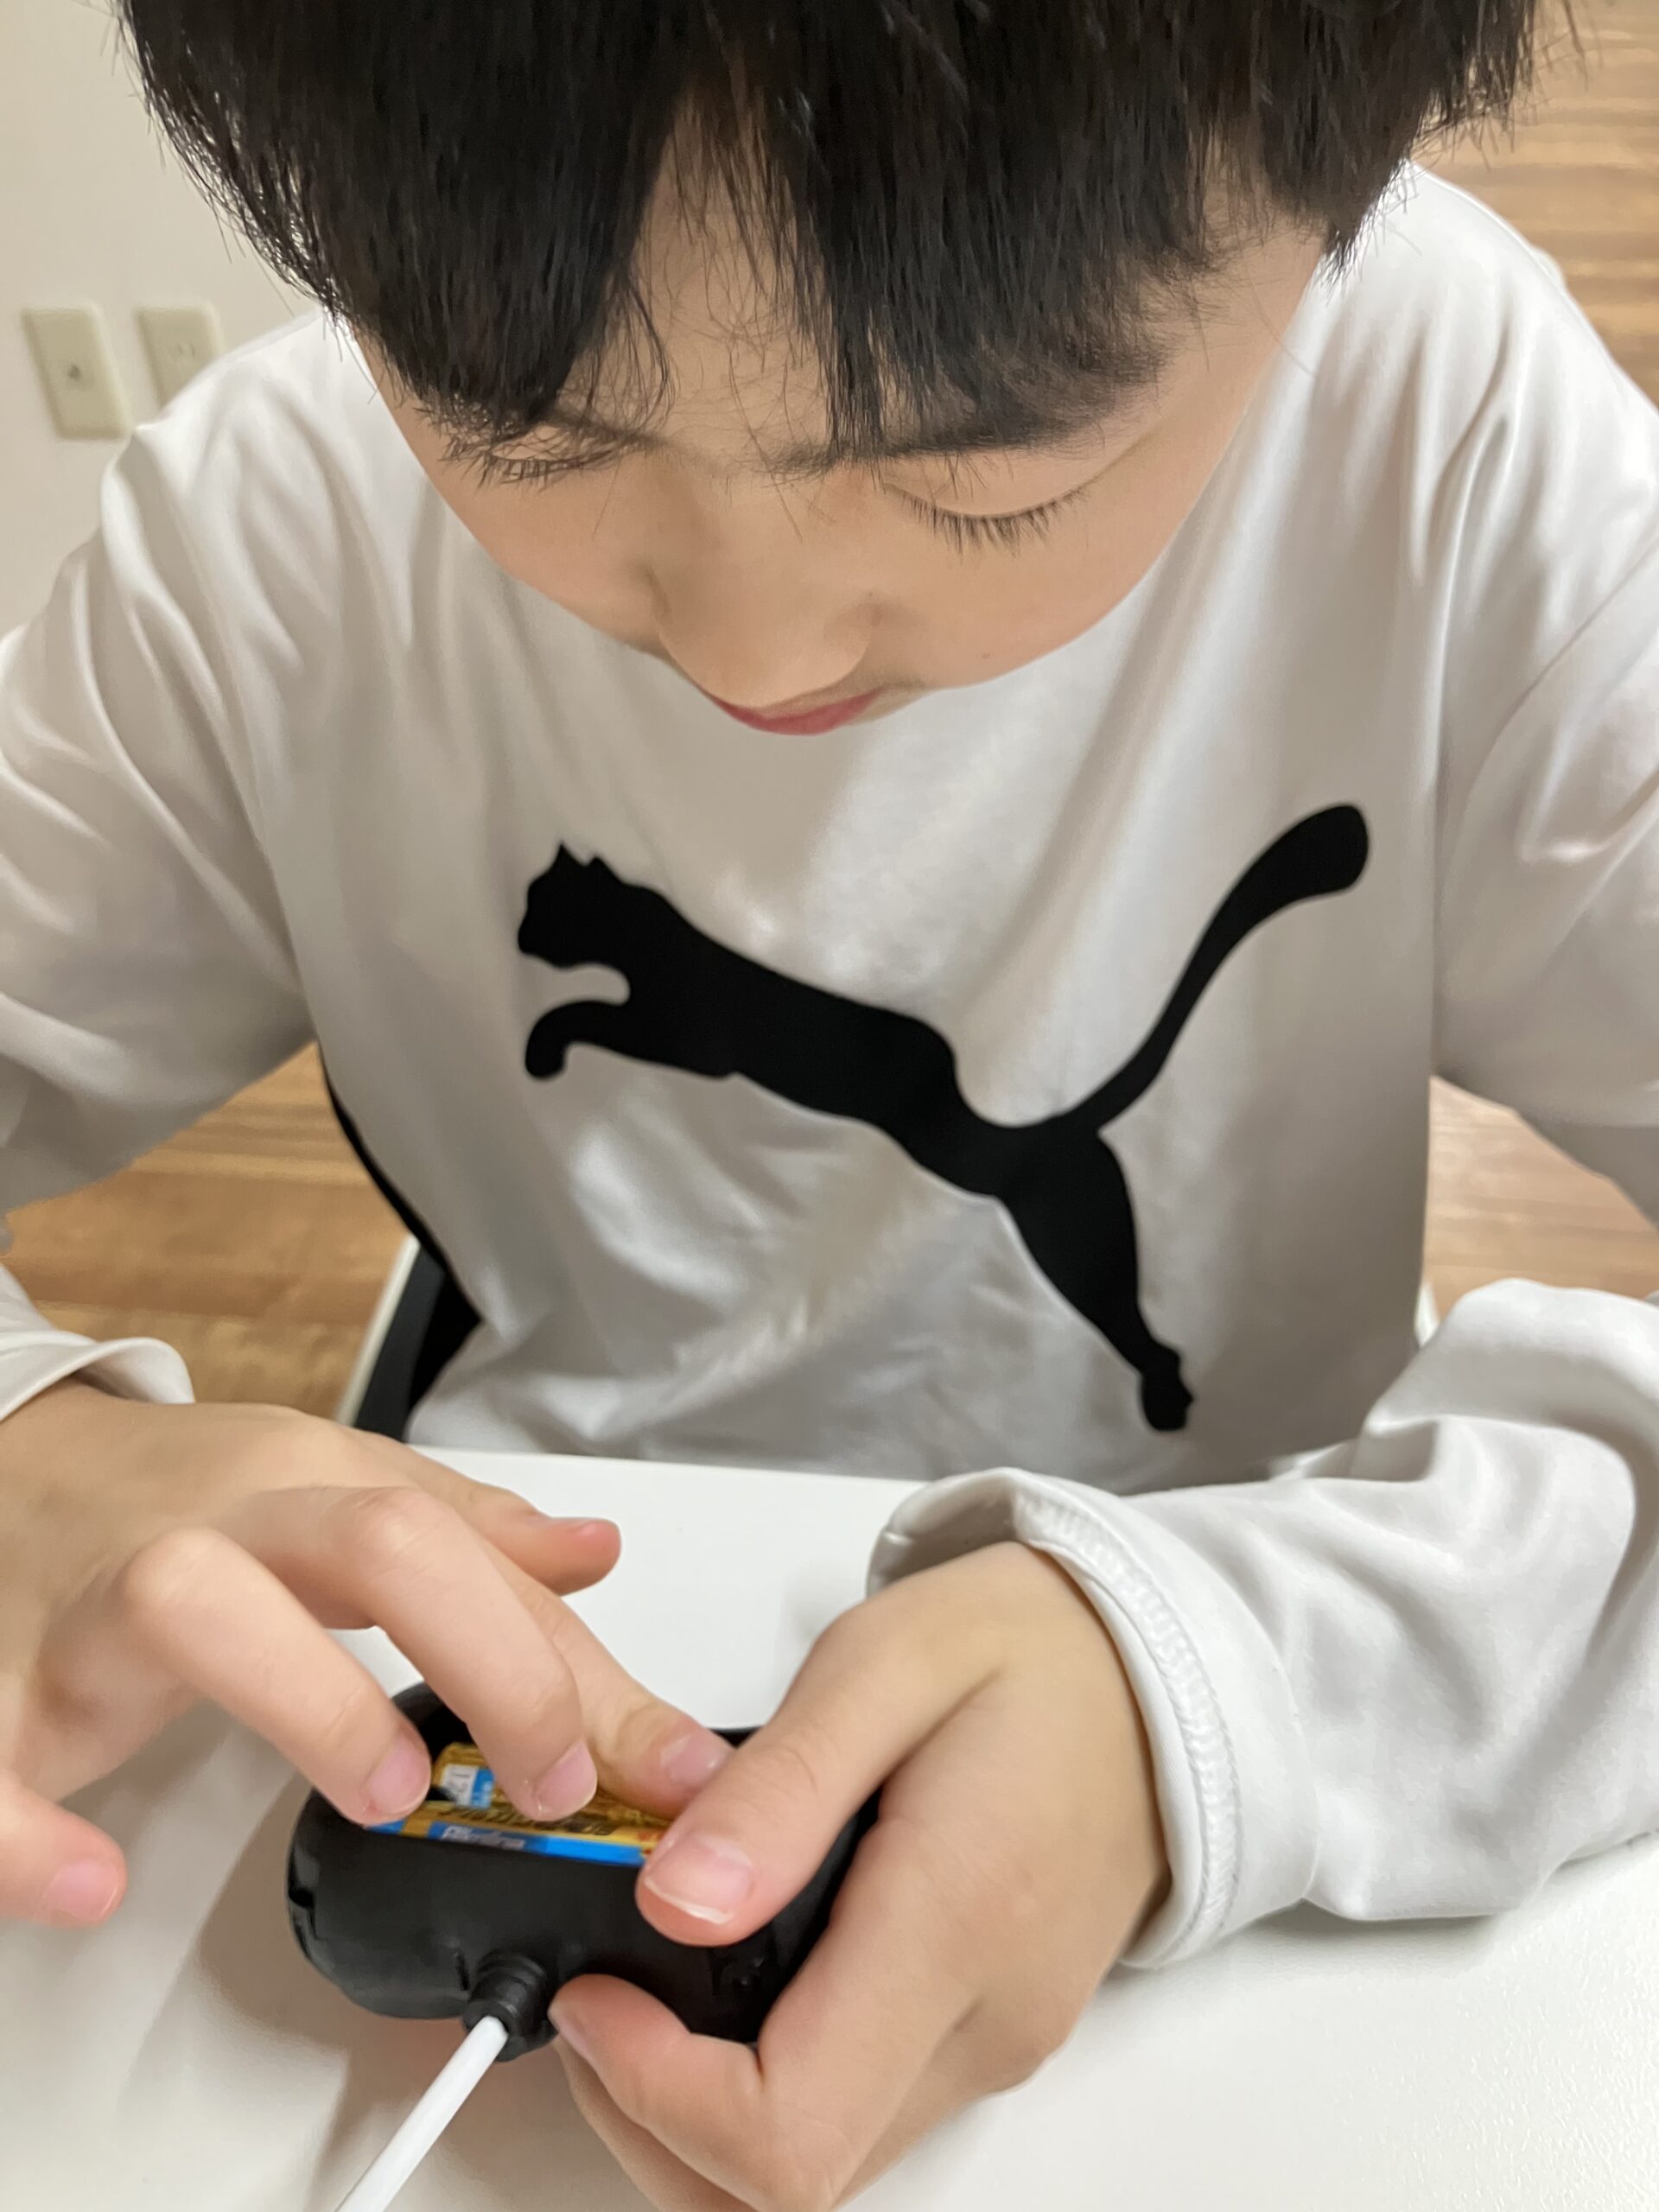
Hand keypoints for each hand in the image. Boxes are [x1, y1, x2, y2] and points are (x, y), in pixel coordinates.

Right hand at [0, 1381, 728, 1928]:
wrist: (9, 1472)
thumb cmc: (178, 1492)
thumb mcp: (334, 1489)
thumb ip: (469, 1534)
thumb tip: (595, 1551)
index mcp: (307, 1488)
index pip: (470, 1550)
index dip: (577, 1665)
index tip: (663, 1765)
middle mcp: (220, 1528)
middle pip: (372, 1541)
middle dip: (491, 1656)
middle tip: (547, 1778)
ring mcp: (97, 1604)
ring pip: (191, 1603)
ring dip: (308, 1701)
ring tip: (384, 1789)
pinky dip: (26, 1833)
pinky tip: (89, 1882)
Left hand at [551, 1542, 1167, 2209]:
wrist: (1157, 1672)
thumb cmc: (1029, 1648)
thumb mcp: (884, 1662)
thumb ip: (778, 1787)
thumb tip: (674, 1904)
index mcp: (955, 1924)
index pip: (790, 2133)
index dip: (657, 2095)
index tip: (598, 1996)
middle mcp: (986, 2022)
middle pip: (790, 2188)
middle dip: (655, 2120)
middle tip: (597, 1998)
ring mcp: (996, 2044)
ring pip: (822, 2173)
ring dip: (702, 2120)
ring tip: (642, 1989)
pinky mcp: (992, 2039)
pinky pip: (861, 2117)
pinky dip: (766, 2093)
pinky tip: (722, 1989)